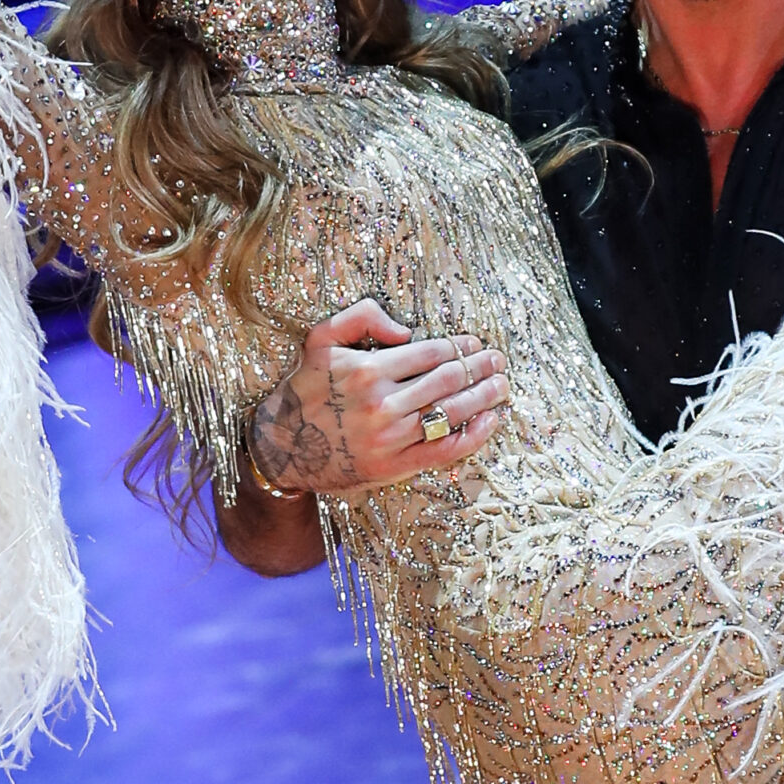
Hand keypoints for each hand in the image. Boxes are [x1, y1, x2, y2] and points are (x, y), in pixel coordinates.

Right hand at [249, 297, 510, 493]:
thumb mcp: (320, 339)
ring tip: (501, 384)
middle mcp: (382, 404)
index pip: (429, 353)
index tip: (473, 343)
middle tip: (497, 360)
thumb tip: (405, 329)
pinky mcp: (395, 466)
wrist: (282, 447)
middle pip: (448, 380)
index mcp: (367, 370)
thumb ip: (360, 316)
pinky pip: (446, 449)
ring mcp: (391, 438)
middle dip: (479, 367)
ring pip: (452, 412)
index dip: (458, 346)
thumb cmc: (305, 389)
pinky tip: (491, 421)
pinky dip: (474, 435)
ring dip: (484, 396)